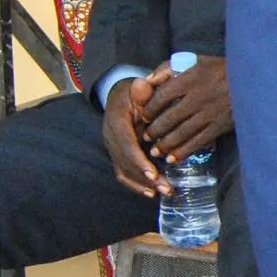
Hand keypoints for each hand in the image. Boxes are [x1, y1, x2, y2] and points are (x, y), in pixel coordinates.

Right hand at [101, 78, 167, 197]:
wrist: (122, 95)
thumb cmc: (136, 91)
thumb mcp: (140, 85)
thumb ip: (144, 87)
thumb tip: (144, 83)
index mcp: (116, 119)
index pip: (125, 143)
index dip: (138, 160)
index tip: (153, 173)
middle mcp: (110, 135)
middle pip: (125, 161)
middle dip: (145, 177)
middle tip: (166, 187)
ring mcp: (112, 147)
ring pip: (124, 170)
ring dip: (143, 184)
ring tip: (164, 191)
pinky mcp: (117, 154)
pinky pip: (123, 173)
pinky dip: (135, 185)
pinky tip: (151, 193)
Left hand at [135, 55, 232, 161]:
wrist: (252, 81)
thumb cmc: (221, 69)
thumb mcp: (196, 60)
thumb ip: (168, 67)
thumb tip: (147, 80)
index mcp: (190, 79)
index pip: (162, 96)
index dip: (150, 109)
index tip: (144, 116)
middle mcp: (198, 98)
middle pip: (170, 118)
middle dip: (155, 130)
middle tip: (146, 136)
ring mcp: (209, 114)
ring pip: (181, 133)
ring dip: (165, 144)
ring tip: (155, 151)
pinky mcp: (219, 126)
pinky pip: (198, 142)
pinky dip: (183, 151)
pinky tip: (173, 158)